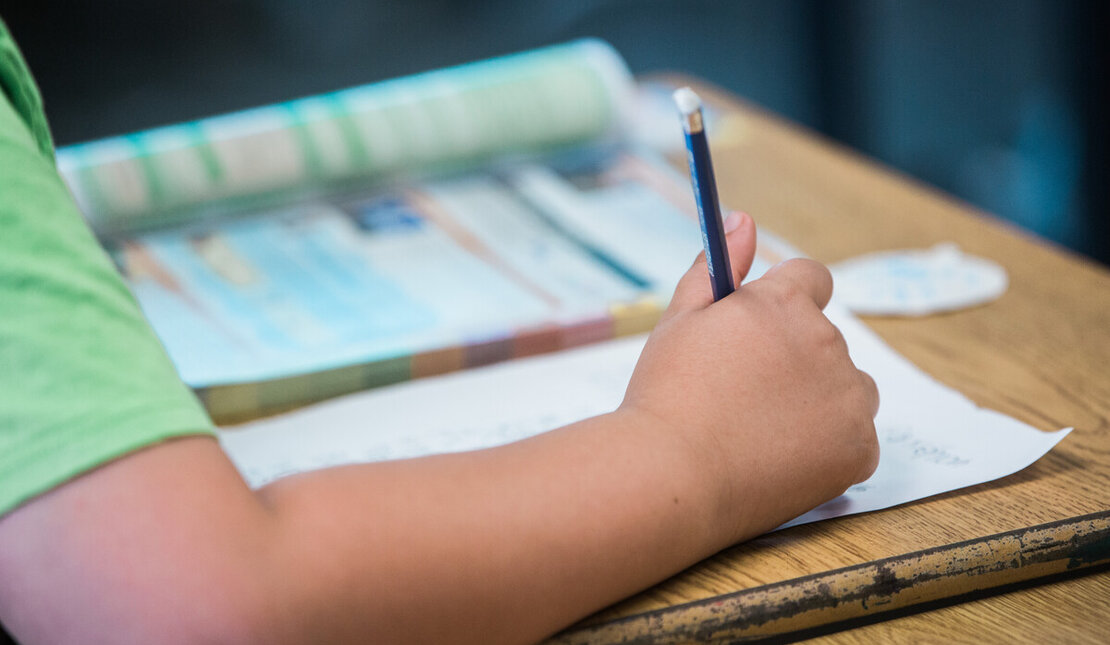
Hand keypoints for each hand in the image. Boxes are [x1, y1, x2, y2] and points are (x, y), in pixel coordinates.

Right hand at [621, 212, 879, 543]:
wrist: (672, 476)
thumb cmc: (666, 396)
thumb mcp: (679, 320)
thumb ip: (717, 266)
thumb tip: (744, 220)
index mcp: (784, 303)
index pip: (813, 279)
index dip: (786, 304)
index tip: (762, 334)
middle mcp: (827, 341)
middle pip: (826, 339)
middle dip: (795, 358)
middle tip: (742, 396)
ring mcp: (849, 397)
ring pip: (847, 388)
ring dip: (820, 399)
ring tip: (761, 430)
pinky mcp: (859, 449)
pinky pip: (856, 437)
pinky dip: (829, 447)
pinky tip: (781, 459)